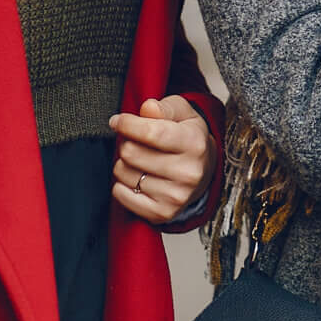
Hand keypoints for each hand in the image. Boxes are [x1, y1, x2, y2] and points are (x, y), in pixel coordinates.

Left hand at [109, 95, 210, 221]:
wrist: (203, 172)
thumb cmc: (187, 137)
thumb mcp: (182, 113)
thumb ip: (164, 107)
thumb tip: (147, 108)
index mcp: (194, 143)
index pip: (151, 133)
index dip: (127, 124)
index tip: (117, 121)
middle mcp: (188, 172)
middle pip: (131, 153)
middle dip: (127, 143)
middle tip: (135, 143)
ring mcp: (176, 196)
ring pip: (124, 173)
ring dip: (124, 164)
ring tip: (139, 161)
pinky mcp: (162, 213)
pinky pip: (121, 195)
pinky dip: (122, 185)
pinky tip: (136, 178)